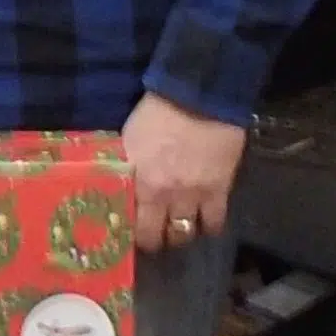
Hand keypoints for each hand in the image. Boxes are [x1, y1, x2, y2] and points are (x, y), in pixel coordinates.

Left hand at [122, 92, 244, 252]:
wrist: (200, 96)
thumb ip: (125, 167)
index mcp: (138, 182)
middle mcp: (163, 196)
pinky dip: (209, 226)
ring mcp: (193, 195)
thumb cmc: (157, 112)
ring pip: (185, 233)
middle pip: (158, 237)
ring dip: (180, 233)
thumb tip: (115, 184)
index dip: (131, 235)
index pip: (131, 226)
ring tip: (179, 227)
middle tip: (155, 233)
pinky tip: (205, 220)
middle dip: (155, 239)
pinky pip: (215, 223)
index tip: (130, 233)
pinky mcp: (219, 190)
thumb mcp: (130, 139)